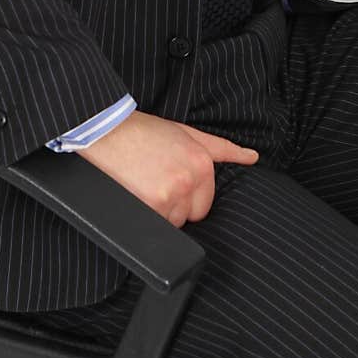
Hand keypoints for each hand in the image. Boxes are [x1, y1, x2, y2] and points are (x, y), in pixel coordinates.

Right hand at [73, 109, 258, 227]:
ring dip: (157, 212)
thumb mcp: (186, 133)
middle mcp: (190, 180)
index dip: (184, 196)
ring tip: (141, 186)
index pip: (204, 204)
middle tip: (152, 182)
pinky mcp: (150, 206)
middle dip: (173, 205)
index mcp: (201, 163)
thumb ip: (222, 148)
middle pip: (189, 216)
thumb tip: (252, 157)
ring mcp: (170, 195)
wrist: (105, 129)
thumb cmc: (143, 131)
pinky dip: (144, 217)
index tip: (166, 180)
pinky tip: (134, 195)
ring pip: (171, 224)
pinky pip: (155, 228)